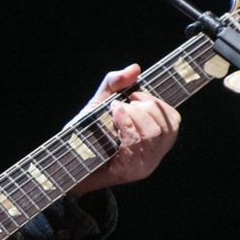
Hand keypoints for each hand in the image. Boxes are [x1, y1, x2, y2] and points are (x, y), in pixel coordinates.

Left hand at [71, 64, 180, 195]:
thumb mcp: (101, 102)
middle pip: (165, 126)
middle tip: (123, 105)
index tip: (135, 96)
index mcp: (154, 139)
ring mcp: (142, 165)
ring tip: (115, 110)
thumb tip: (135, 68)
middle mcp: (153, 154)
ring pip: (152, 134)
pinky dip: (126, 124)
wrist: (66, 159)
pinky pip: (135, 144)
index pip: (173, 119)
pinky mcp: (128, 171)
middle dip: (144, 108)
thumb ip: (116, 83)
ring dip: (133, 115)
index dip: (157, 103)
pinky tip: (115, 116)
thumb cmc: (87, 132)